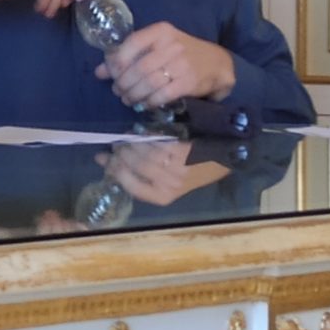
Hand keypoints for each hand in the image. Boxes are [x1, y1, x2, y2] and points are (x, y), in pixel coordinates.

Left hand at [97, 22, 234, 110]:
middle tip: (118, 91)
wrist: (217, 63)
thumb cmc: (180, 53)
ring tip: (128, 99)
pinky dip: (149, 102)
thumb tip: (99, 72)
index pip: (132, 43)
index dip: (117, 61)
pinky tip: (144, 104)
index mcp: (161, 32)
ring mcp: (182, 64)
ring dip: (133, 94)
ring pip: (148, 82)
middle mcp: (172, 45)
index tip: (110, 73)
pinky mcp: (189, 82)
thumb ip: (128, 56)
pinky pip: (162, 95)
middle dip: (123, 83)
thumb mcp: (156, 47)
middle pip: (138, 67)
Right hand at [97, 140, 232, 205]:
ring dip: (130, 143)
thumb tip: (114, 164)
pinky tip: (141, 132)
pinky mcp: (181, 152)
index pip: (129, 186)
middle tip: (114, 145)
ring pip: (142, 153)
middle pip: (132, 166)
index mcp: (163, 196)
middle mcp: (167, 185)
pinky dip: (145, 136)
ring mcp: (174, 168)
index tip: (102, 158)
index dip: (113, 171)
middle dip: (119, 154)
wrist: (228, 159)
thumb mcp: (173, 184)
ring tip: (126, 138)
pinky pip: (154, 142)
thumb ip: (148, 178)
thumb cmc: (198, 171)